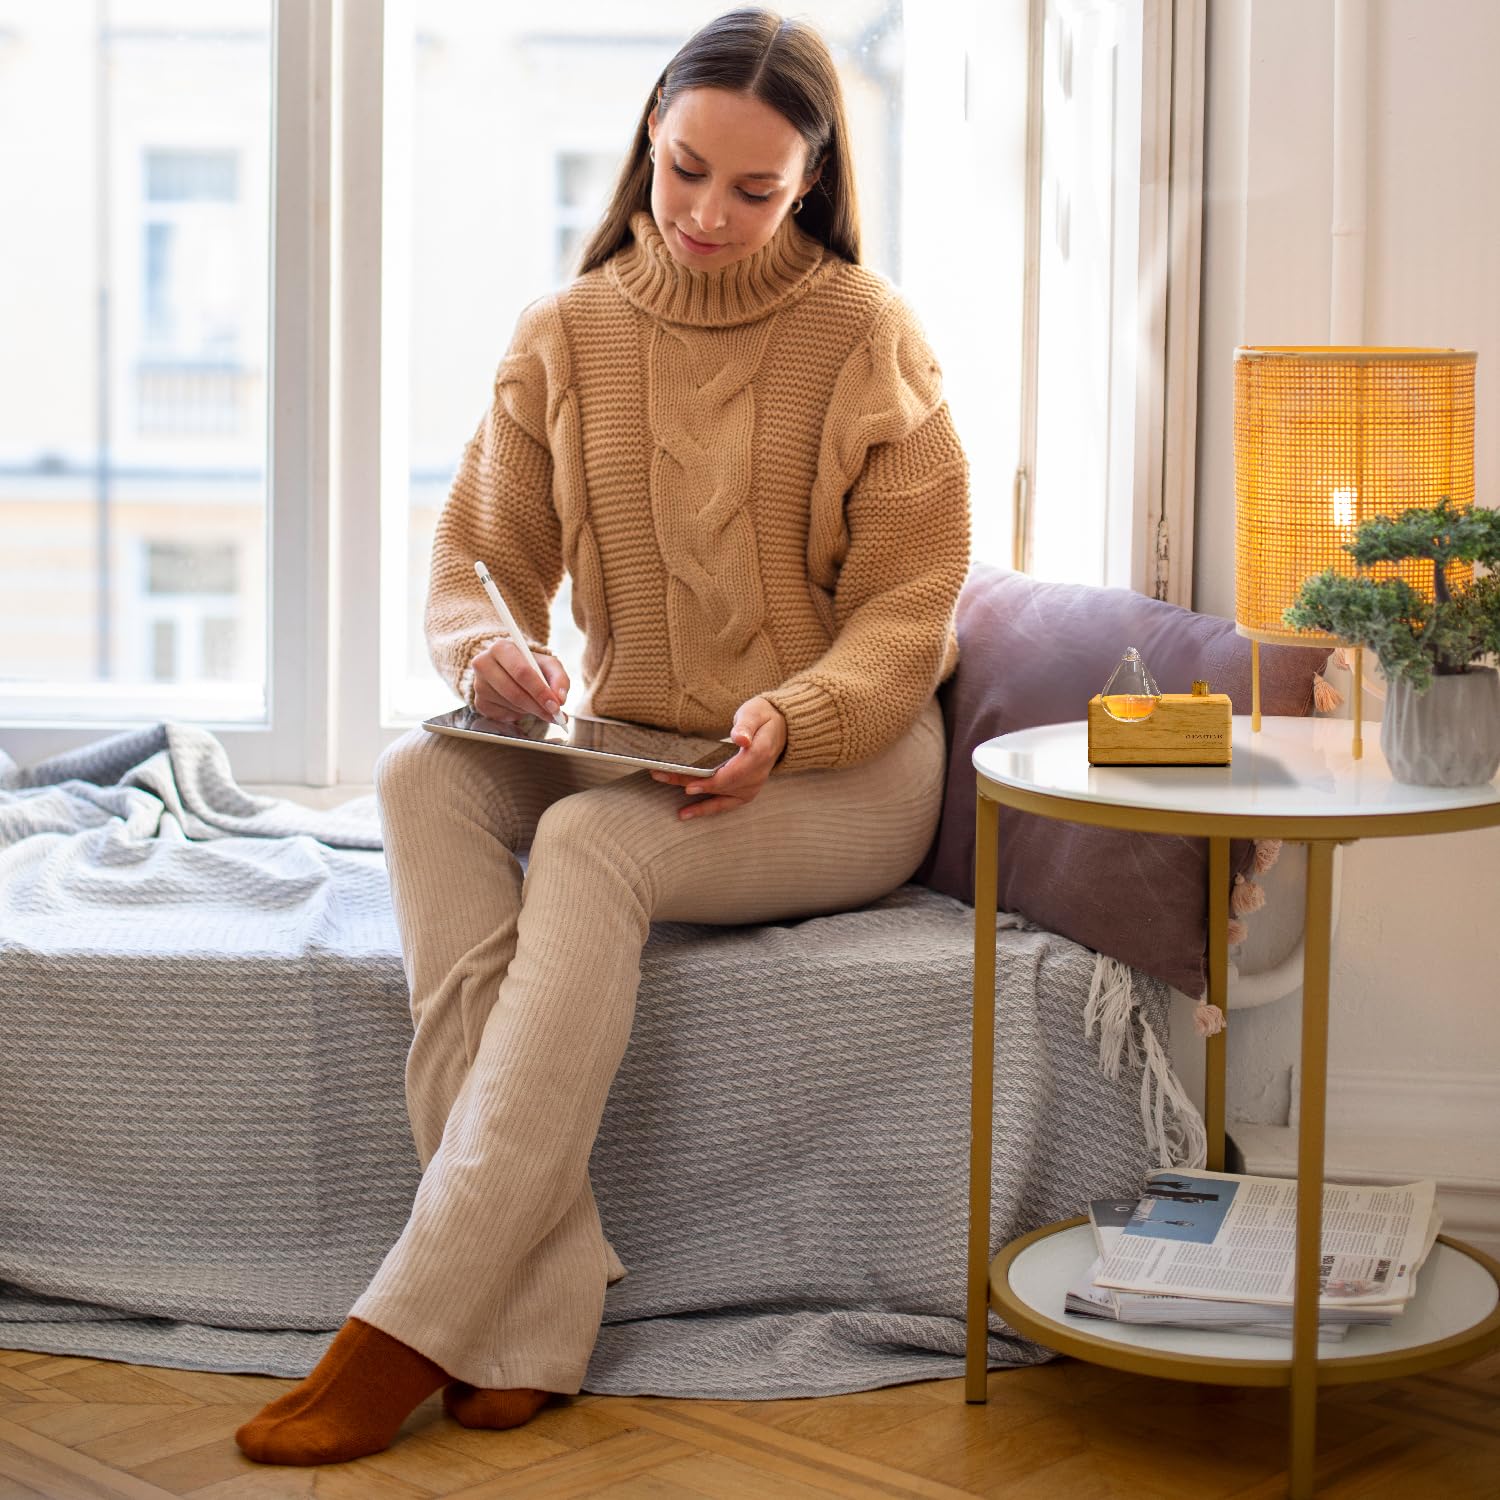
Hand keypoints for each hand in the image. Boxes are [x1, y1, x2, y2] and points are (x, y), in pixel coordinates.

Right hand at [470, 639, 569, 725]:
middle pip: (514, 692)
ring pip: (510, 705)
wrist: (507, 669)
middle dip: (537, 707)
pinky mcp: (479, 702)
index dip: (540, 691)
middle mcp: (484, 664)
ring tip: (537, 704)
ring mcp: (478, 684)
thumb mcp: (548, 665)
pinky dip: (518, 715)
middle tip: (554, 715)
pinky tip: (521, 706)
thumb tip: (560, 699)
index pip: (522, 672)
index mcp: (501, 648)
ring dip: (529, 710)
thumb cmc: (530, 665)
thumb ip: (559, 679)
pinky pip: (502, 716)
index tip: (555, 705)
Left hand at [650, 696, 786, 819]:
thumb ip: (746, 726)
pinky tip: (686, 813)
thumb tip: (740, 738)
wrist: (780, 730)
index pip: (732, 774)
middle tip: (663, 777)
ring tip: (677, 809)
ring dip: (697, 804)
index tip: (690, 786)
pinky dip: (706, 810)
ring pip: (721, 798)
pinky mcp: (746, 792)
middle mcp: (757, 776)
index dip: (711, 782)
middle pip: (721, 786)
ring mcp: (752, 787)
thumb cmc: (762, 718)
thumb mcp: (754, 713)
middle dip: (691, 784)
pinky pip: (725, 805)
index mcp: (759, 755)